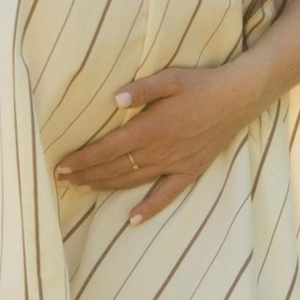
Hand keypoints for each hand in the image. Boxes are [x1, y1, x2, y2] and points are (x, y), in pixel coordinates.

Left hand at [52, 58, 267, 222]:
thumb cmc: (200, 84)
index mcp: (149, 129)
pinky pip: (167, 195)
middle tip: (63, 180)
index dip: (82, 160)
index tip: (61, 167)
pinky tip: (133, 220)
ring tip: (84, 189)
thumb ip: (141, 90)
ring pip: (133, 181)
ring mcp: (175, 164)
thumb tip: (114, 98)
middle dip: (86, 175)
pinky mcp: (190, 171)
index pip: (106, 150)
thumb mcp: (169, 78)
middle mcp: (159, 151)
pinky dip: (149, 209)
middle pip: (114, 168)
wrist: (238, 98)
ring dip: (106, 187)